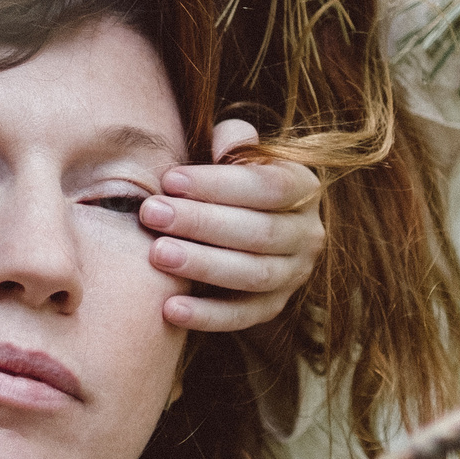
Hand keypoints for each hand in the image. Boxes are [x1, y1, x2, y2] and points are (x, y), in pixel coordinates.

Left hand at [139, 119, 322, 331]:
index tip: (170, 180)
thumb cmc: (228, 182)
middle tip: (152, 214)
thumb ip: (233, 142)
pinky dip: (207, 315)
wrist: (241, 226)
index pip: (268, 186)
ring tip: (156, 254)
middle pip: (259, 232)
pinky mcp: (273, 307)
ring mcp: (293, 274)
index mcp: (302, 188)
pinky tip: (170, 308)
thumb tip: (222, 146)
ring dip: (203, 265)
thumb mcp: (236, 154)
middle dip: (201, 222)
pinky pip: (243, 316)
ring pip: (253, 275)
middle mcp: (307, 233)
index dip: (219, 184)